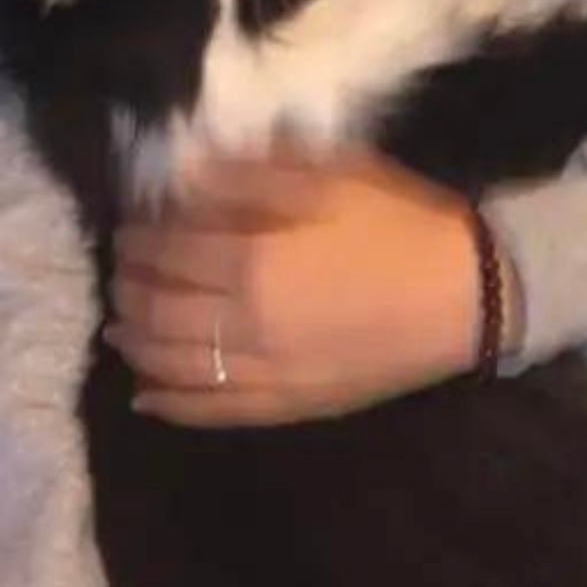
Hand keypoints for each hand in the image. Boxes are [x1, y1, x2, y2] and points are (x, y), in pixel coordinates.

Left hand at [107, 153, 521, 426]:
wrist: (468, 294)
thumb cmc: (402, 223)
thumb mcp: (333, 176)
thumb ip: (255, 174)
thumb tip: (188, 174)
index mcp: (252, 260)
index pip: (167, 250)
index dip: (140, 236)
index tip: (128, 225)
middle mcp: (242, 323)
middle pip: (156, 308)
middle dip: (129, 286)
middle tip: (120, 268)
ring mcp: (262, 372)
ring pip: (171, 362)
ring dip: (134, 341)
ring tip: (118, 324)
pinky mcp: (285, 405)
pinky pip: (209, 412)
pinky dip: (168, 403)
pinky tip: (145, 394)